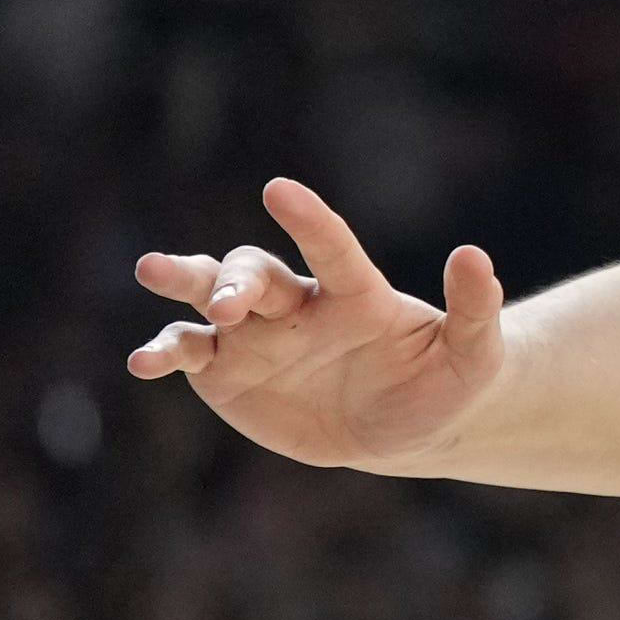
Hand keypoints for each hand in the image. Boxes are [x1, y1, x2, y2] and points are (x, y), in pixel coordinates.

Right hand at [127, 178, 507, 470]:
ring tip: (152, 270)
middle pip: (255, 272)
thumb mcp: (473, 357)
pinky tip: (143, 362)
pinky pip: (187, 353)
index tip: (279, 189)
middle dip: (239, 280)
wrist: (404, 430)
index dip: (308, 220)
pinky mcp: (225, 372)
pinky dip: (162, 352)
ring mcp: (256, 336)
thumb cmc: (442, 384)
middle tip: (233, 303)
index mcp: (356, 294)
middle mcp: (298, 305)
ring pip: (208, 297)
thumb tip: (474, 255)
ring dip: (183, 281)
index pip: (331, 248)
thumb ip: (475, 310)